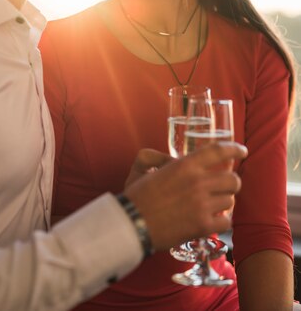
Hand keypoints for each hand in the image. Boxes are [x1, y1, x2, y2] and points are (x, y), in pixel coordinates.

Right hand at [124, 142, 246, 250]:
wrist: (132, 223)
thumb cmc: (138, 195)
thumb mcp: (148, 167)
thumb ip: (166, 159)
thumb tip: (180, 163)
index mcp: (185, 165)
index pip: (218, 151)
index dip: (234, 148)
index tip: (242, 150)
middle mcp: (198, 182)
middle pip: (233, 179)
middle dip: (231, 182)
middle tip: (223, 186)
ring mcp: (202, 205)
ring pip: (230, 201)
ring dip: (223, 202)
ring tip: (212, 205)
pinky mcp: (203, 226)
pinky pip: (227, 222)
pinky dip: (222, 221)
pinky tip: (212, 219)